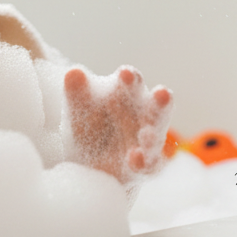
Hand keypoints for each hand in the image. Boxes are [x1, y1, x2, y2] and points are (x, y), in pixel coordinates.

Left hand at [64, 65, 172, 183]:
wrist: (86, 158)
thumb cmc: (87, 121)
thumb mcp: (78, 106)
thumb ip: (76, 90)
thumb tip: (73, 72)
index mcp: (127, 92)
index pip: (132, 81)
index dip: (130, 78)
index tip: (125, 73)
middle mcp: (144, 113)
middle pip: (156, 105)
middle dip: (159, 101)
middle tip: (162, 93)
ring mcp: (148, 140)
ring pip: (156, 135)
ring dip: (152, 135)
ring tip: (146, 135)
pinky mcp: (146, 164)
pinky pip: (149, 164)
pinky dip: (143, 162)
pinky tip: (135, 160)